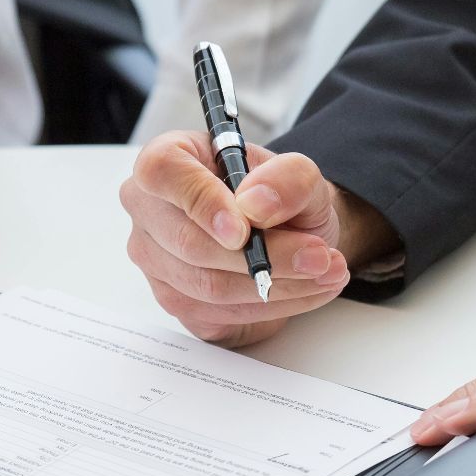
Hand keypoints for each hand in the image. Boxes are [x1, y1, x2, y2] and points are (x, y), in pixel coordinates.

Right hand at [120, 131, 396, 346]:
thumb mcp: (300, 174)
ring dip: (277, 285)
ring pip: (209, 287)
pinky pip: (221, 314)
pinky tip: (306, 289)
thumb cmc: (278, 196)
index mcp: (167, 161)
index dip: (202, 202)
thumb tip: (257, 205)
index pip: (162, 173)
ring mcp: (157, 263)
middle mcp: (150, 211)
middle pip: (190, 243)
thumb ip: (287, 178)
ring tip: (326, 271)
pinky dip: (272, 306)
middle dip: (264, 256)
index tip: (244, 230)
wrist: (289, 231)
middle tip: (319, 256)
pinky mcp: (177, 303)